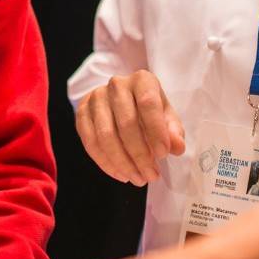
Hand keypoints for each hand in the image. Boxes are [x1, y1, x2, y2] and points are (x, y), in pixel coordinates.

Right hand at [75, 70, 185, 185]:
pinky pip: (90, 142)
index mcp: (141, 80)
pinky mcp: (81, 112)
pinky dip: (106, 163)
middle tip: (151, 175)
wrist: (121, 100)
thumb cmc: (148, 110)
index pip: (148, 103)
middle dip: (140, 154)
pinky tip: (121, 174)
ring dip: (123, 163)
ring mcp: (96, 98)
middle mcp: (116, 85)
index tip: (163, 155)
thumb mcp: (166, 116)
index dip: (156, 131)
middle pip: (126, 123)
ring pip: (106, 136)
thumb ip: (173, 131)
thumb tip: (177, 147)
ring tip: (138, 178)